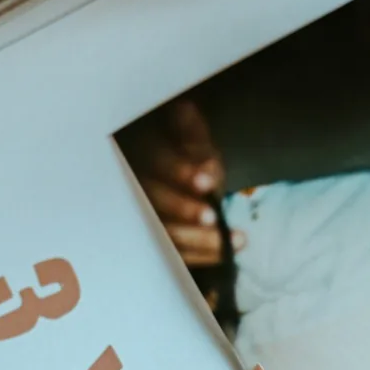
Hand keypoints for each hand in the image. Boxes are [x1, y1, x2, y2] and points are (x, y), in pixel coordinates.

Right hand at [125, 97, 228, 268]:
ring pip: (161, 235)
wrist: (179, 195)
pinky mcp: (155, 247)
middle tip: (214, 219)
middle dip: (185, 211)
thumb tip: (184, 109)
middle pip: (154, 202)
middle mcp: (136, 189)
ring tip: (233, 242)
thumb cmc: (187, 164)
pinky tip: (225, 261)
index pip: (157, 163)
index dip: (181, 172)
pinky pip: (172, 259)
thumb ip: (191, 130)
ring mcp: (142, 221)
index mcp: (144, 156)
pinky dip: (200, 261)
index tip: (206, 182)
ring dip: (198, 241)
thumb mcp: (192, 144)